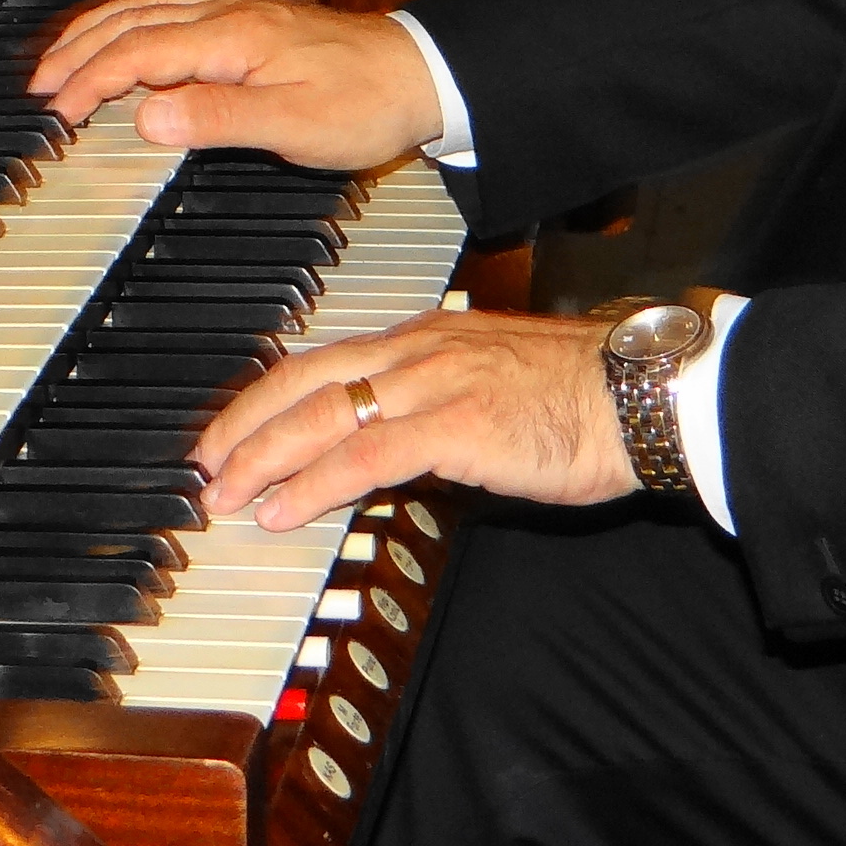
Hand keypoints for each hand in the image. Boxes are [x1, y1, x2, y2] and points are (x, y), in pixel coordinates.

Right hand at [28, 0, 442, 167]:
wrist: (420, 75)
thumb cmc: (365, 103)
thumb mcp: (292, 127)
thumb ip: (216, 120)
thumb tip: (147, 117)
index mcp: (231, 38)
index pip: (137, 54)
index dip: (89, 82)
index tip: (55, 111)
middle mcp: (228, 15)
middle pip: (131, 22)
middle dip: (76, 50)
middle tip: (37, 86)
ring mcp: (238, 12)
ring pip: (147, 9)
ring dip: (97, 31)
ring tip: (62, 58)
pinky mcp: (251, 21)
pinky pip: (171, 10)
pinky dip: (131, 22)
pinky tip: (127, 34)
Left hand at [193, 308, 636, 529]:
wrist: (641, 394)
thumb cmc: (584, 396)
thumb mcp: (495, 385)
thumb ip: (442, 405)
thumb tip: (402, 445)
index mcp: (428, 337)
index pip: (325, 360)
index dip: (269, 396)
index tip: (233, 430)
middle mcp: (420, 350)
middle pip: (305, 379)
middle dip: (245, 423)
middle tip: (204, 464)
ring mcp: (436, 382)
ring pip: (323, 413)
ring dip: (263, 457)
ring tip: (226, 493)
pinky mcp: (456, 424)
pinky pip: (365, 453)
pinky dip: (313, 482)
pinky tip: (283, 509)